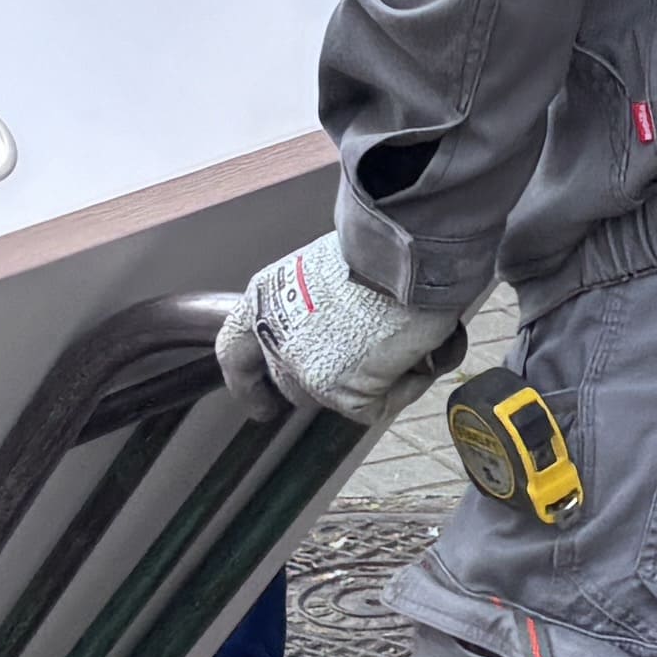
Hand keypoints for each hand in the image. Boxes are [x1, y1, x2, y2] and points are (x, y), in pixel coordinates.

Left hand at [219, 236, 456, 427]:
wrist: (405, 251)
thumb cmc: (380, 250)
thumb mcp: (327, 272)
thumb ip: (316, 308)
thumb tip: (340, 332)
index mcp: (265, 300)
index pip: (235, 353)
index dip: (247, 384)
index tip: (261, 405)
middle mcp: (276, 338)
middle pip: (293, 386)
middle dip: (331, 383)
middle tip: (368, 370)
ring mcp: (304, 369)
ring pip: (343, 397)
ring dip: (378, 377)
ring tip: (408, 339)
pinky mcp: (340, 391)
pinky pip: (377, 406)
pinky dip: (406, 385)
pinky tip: (421, 354)